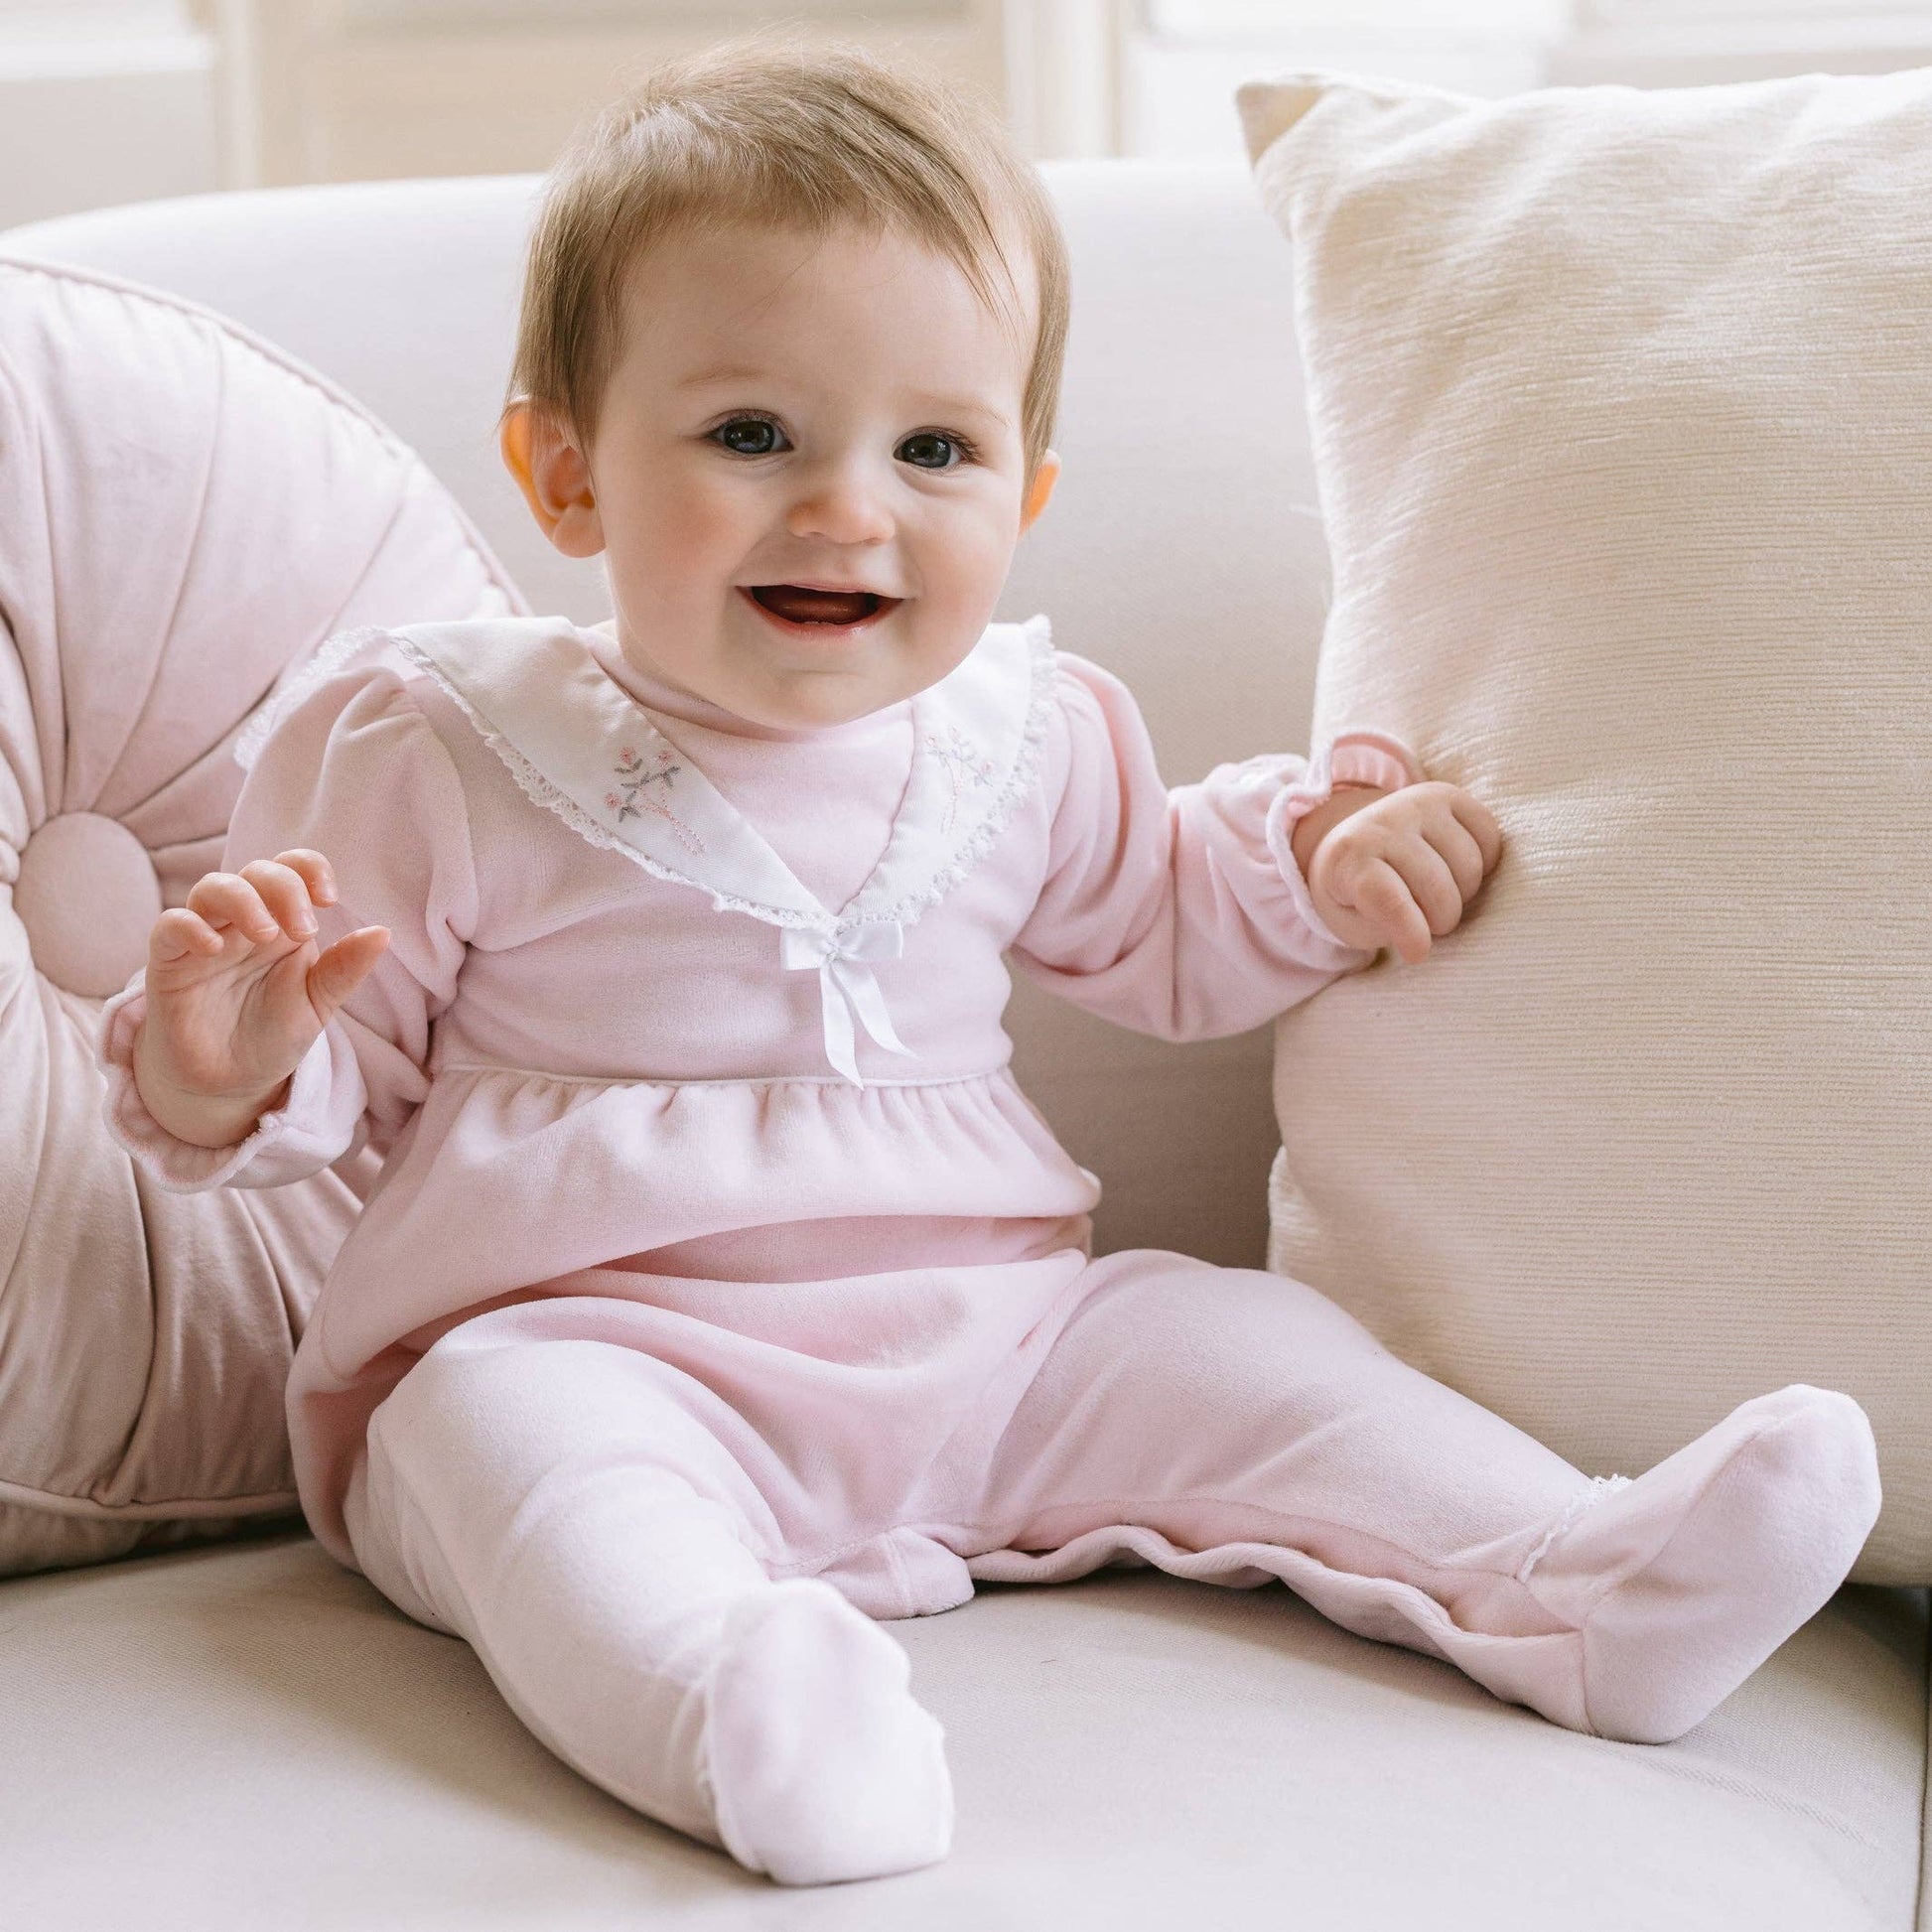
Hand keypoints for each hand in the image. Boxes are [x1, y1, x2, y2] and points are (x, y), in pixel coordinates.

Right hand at [131, 849, 389, 1146]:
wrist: (230, 1082)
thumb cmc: (273, 1033)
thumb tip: (383, 933)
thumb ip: (344, 969)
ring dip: (243, 901)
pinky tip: (214, 949)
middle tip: (302, 930)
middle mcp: (243, 922)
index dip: (309, 869)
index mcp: (283, 923)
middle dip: (283, 888)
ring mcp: (204, 938)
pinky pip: (170, 926)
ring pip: (212, 888)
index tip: (329, 898)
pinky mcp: (169, 962)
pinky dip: (190, 927)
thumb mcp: (317, 1003)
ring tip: (266, 934)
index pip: (292, 869)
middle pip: (256, 872)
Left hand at [1290, 782, 1501, 964]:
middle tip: (1426, 922)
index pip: (1387, 898)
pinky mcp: (1447, 795)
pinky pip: (1490, 838)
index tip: (1418, 954)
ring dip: (1464, 895)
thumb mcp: (1352, 924)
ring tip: (1438, 895)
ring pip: (1471, 866)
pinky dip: (1485, 863)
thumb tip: (1424, 940)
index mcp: (1350, 858)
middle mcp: (1383, 823)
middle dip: (1441, 920)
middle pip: (1439, 887)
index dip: (1410, 930)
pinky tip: (1458, 869)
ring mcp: (1416, 804)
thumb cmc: (1355, 895)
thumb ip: (1386, 931)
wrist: (1355, 841)